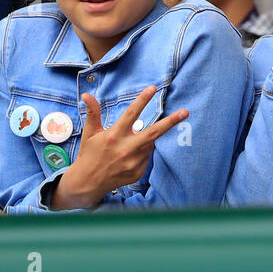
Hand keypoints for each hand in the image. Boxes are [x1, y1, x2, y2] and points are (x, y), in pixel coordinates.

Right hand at [51, 86, 187, 209]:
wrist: (88, 183)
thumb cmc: (89, 154)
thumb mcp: (89, 133)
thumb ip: (93, 113)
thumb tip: (87, 95)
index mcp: (114, 136)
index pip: (132, 114)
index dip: (143, 100)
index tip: (153, 88)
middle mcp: (126, 149)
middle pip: (154, 132)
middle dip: (171, 122)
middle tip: (185, 112)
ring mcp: (134, 162)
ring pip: (149, 144)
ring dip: (145, 139)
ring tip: (128, 143)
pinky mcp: (138, 172)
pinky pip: (145, 157)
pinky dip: (141, 152)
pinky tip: (127, 156)